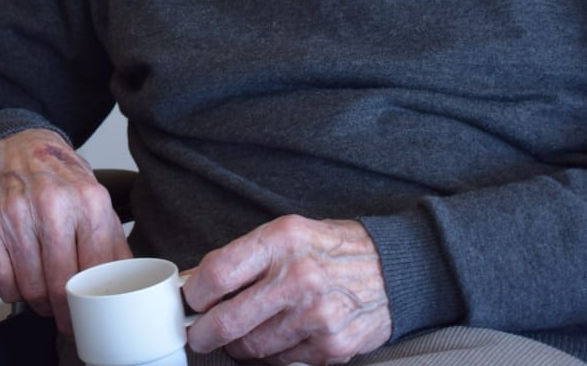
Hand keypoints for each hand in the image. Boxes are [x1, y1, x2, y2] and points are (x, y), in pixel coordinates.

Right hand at [0, 129, 129, 333]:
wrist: (19, 143)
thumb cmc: (58, 175)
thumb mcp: (96, 199)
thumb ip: (112, 241)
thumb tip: (126, 283)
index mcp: (88, 200)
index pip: (95, 270)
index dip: (92, 303)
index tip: (89, 317)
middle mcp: (52, 203)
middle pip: (59, 284)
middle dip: (63, 311)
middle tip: (64, 317)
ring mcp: (16, 210)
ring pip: (28, 285)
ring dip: (37, 303)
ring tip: (43, 299)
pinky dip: (10, 291)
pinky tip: (19, 283)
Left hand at [182, 216, 390, 365]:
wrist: (394, 271)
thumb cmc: (333, 250)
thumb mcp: (287, 233)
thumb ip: (243, 256)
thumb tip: (197, 282)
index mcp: (282, 241)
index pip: (217, 274)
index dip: (194, 294)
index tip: (192, 301)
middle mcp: (298, 278)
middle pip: (227, 321)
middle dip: (203, 334)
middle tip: (199, 334)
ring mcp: (316, 317)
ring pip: (250, 348)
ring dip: (238, 346)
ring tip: (241, 334)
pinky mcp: (331, 348)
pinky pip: (280, 363)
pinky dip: (269, 356)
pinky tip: (275, 340)